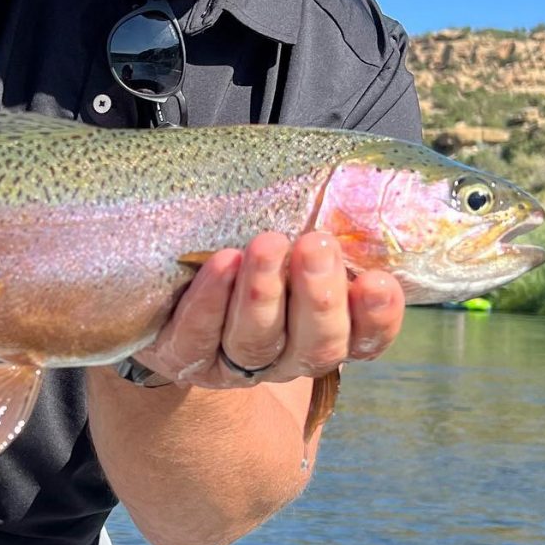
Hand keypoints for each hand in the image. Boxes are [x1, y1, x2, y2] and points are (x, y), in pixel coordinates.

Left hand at [131, 231, 404, 389]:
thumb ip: (319, 223)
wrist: (166, 290)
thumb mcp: (288, 237)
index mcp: (322, 333)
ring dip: (263, 294)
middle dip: (318, 298)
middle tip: (315, 245)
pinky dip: (210, 301)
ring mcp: (231, 365)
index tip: (378, 281)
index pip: (364, 338)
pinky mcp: (182, 356)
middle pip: (314, 346)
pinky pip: (196, 338)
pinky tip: (222, 262)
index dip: (377, 317)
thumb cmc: (246, 247)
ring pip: (256, 343)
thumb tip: (352, 179)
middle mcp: (284, 357)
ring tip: (267, 244)